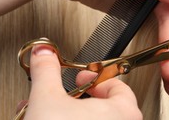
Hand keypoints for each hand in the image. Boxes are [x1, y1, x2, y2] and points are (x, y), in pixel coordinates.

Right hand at [20, 44, 141, 119]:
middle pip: (105, 105)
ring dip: (70, 114)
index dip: (94, 78)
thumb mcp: (47, 99)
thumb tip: (44, 55)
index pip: (117, 85)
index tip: (80, 77)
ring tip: (49, 113)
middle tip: (64, 96)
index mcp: (123, 111)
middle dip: (76, 99)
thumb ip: (47, 71)